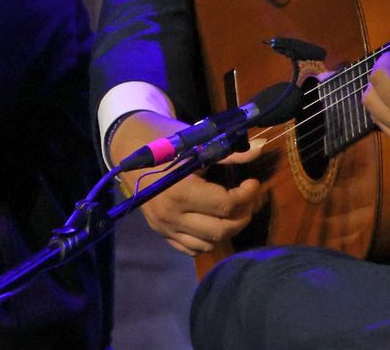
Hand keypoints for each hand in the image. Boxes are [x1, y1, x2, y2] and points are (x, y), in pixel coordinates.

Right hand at [112, 111, 264, 255]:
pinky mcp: (161, 233)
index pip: (226, 205)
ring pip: (209, 244)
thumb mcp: (195, 143)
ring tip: (232, 211)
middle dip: (243, 215)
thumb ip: (229, 153)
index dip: (247, 195)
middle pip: (221, 229)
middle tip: (247, 199)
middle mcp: (171, 215)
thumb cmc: (162, 141)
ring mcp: (165, 227)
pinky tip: (212, 221)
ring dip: (227, 229)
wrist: (128, 150)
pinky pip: (191, 248)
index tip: (253, 183)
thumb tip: (261, 148)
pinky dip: (207, 240)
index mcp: (180, 191)